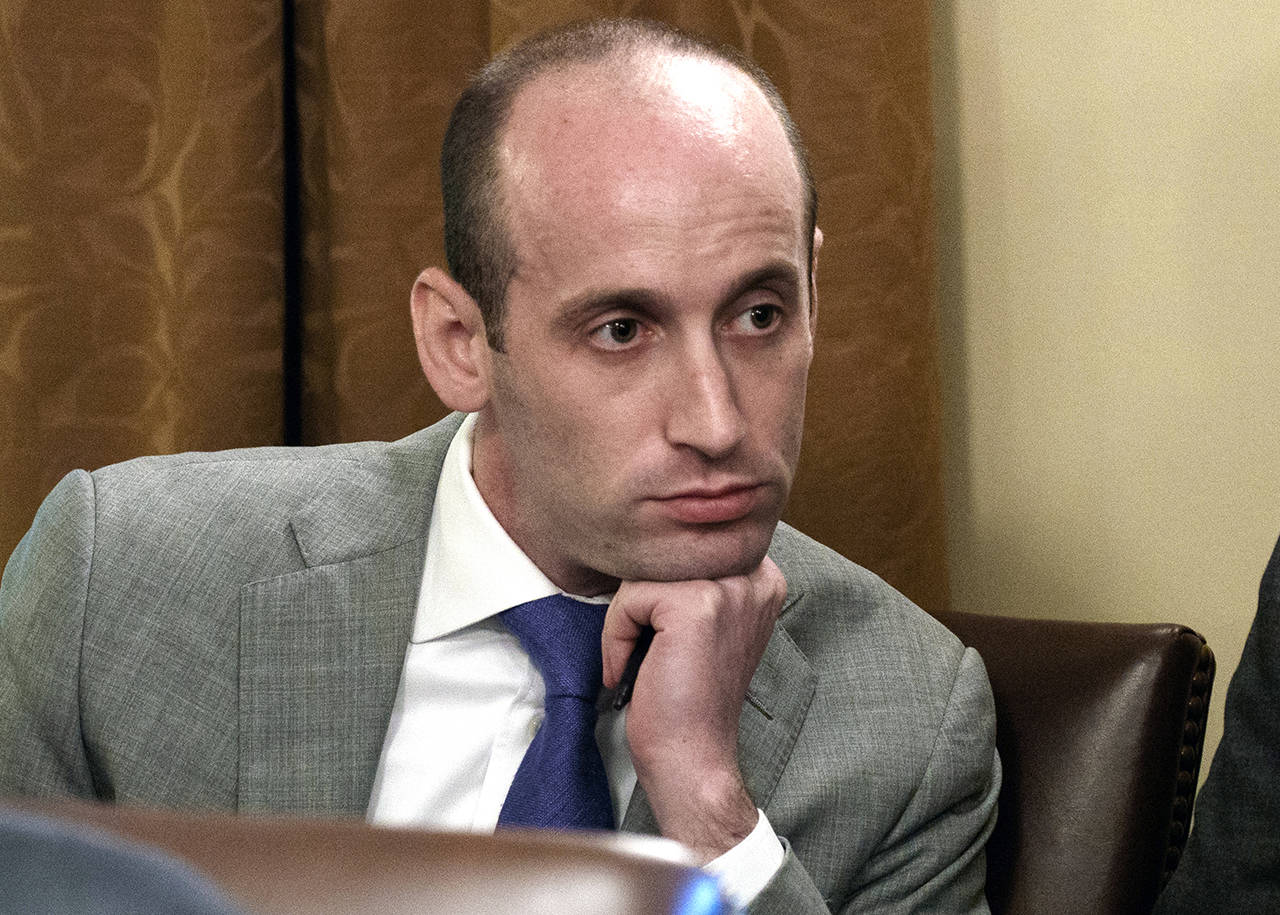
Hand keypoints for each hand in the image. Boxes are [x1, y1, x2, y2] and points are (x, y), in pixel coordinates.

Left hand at [601, 557, 786, 861]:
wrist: (693, 757)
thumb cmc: (691, 699)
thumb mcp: (710, 625)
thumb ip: (698, 580)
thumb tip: (652, 543)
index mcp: (762, 576)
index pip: (686, 545)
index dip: (660, 587)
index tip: (664, 637)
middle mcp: (755, 575)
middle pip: (665, 553)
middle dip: (641, 600)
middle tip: (646, 650)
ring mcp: (728, 588)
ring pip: (644, 572)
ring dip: (626, 620)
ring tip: (639, 661)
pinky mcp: (695, 605)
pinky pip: (630, 597)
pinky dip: (616, 635)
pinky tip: (631, 670)